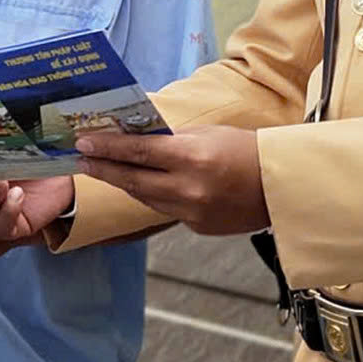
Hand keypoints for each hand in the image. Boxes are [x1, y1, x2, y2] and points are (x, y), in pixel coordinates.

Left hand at [74, 126, 268, 236]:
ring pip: (144, 198)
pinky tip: (139, 185)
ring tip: (101, 170)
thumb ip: (170, 138)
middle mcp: (189, 189)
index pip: (138, 151)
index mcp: (192, 158)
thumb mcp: (207, 134)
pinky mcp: (196, 227)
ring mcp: (192, 212)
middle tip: (80, 159)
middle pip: (132, 180)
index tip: (83, 142)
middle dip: (103, 168)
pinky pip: (164, 209)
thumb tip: (134, 134)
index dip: (107, 147)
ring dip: (122, 183)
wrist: (281, 186)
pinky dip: (150, 196)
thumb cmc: (246, 150)